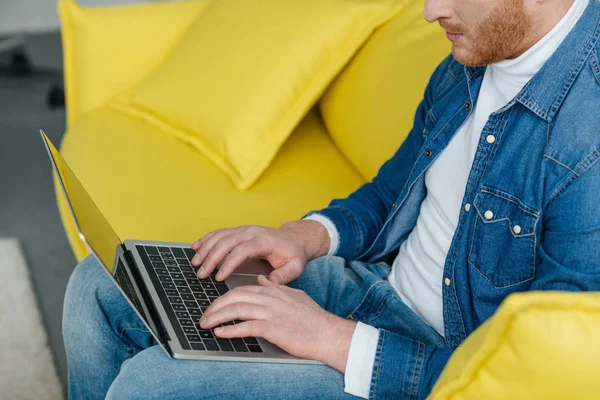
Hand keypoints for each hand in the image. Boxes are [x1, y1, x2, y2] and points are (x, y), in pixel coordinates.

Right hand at [191, 221, 329, 284]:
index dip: (228, 263)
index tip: (219, 278)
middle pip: (226, 242)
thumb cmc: (293, 254)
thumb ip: (283, 276)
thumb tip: (268, 284)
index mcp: (264, 241)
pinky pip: (219, 232)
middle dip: (211, 258)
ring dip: (205, 248)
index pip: (242, 250)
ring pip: (220, 236)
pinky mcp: (238, 231)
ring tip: (195, 263)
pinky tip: (195, 247)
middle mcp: (251, 232)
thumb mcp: (295, 267)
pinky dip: (206, 239)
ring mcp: (244, 230)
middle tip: (201, 274)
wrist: (294, 238)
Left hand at [199, 275, 356, 371]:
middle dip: (215, 306)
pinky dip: (230, 330)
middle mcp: (269, 298)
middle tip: (203, 316)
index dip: (225, 298)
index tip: (214, 306)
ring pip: (236, 310)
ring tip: (205, 325)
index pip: (242, 290)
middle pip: (234, 297)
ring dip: (217, 317)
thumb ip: (276, 286)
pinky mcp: (273, 328)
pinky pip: (246, 327)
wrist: (328, 333)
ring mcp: (270, 313)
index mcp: (273, 291)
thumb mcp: (294, 295)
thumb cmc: (313, 318)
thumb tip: (261, 279)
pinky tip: (220, 333)